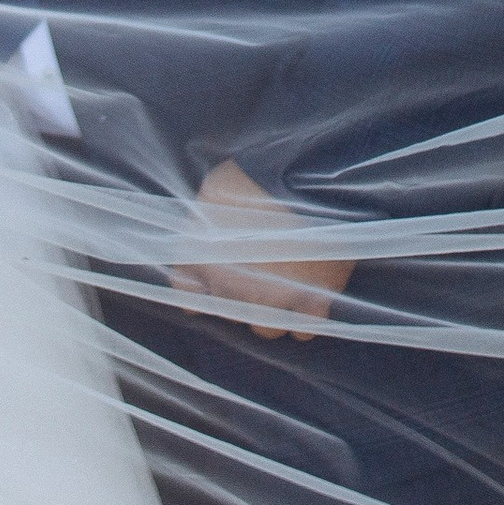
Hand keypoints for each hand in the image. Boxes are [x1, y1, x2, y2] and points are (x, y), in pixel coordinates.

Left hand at [169, 158, 354, 333]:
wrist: (308, 175)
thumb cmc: (256, 177)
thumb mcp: (214, 189)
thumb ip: (201, 222)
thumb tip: (202, 235)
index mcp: (205, 260)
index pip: (188, 292)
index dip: (201, 290)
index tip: (211, 284)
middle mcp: (234, 287)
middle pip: (232, 313)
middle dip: (242, 299)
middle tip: (258, 278)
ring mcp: (275, 298)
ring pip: (267, 329)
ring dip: (273, 315)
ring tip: (286, 293)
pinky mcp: (314, 300)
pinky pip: (305, 329)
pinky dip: (307, 319)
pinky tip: (311, 302)